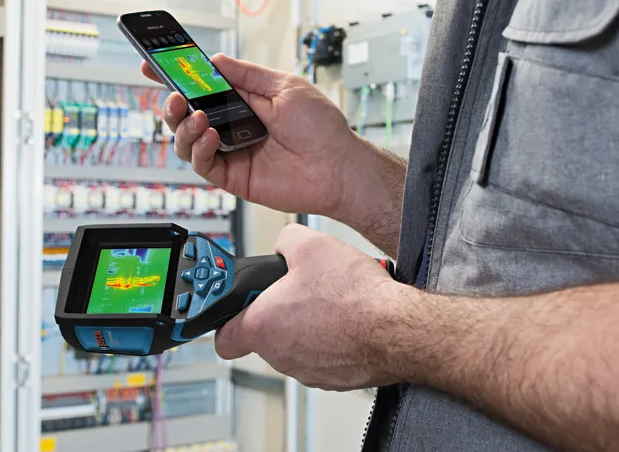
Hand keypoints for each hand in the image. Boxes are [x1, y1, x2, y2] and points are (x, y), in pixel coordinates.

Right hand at [141, 55, 362, 217]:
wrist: (338, 167)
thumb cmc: (321, 128)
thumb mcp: (284, 87)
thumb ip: (247, 75)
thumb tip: (216, 61)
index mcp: (245, 102)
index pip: (203, 88)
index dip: (177, 78)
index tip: (153, 66)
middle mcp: (234, 127)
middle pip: (188, 115)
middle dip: (172, 103)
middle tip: (172, 95)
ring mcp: (231, 153)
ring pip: (188, 141)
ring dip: (183, 127)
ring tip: (195, 116)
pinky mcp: (233, 177)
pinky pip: (203, 164)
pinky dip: (199, 148)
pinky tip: (209, 136)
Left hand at [214, 224, 410, 390]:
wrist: (396, 329)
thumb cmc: (355, 297)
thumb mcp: (312, 245)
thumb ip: (286, 241)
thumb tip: (285, 243)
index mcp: (263, 326)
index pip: (222, 338)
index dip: (227, 318)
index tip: (236, 305)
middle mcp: (280, 355)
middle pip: (264, 334)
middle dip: (277, 311)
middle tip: (298, 289)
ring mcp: (306, 370)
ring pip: (294, 344)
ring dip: (305, 324)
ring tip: (329, 301)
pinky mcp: (332, 378)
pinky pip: (321, 354)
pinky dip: (329, 339)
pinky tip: (346, 318)